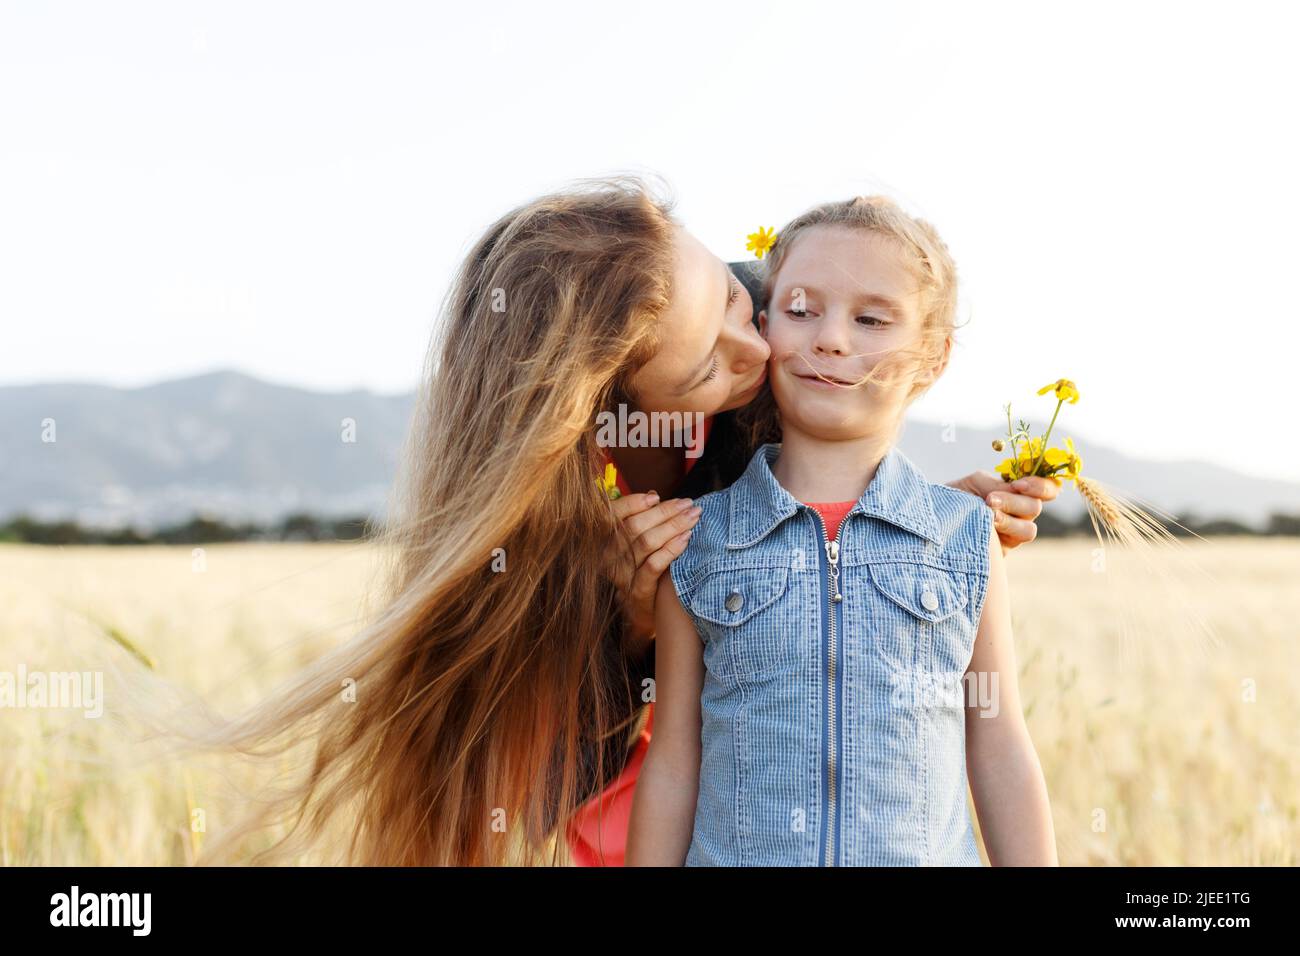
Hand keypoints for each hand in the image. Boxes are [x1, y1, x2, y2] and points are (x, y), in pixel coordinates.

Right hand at [606, 491, 702, 657]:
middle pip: (633, 526)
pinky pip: (653, 566)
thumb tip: (654, 496)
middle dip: (664, 511)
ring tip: (693, 516)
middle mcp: (606, 558)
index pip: (613, 515)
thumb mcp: (632, 547)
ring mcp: (621, 576)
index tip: (656, 498)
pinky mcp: (637, 592)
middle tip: (688, 503)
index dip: (634, 503)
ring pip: (645, 543)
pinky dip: (670, 549)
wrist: (635, 616)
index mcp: (602, 542)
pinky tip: (686, 539)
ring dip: (673, 526)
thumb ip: (639, 521)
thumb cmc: (636, 572)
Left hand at [946, 471, 1060, 553]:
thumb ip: (997, 483)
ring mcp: (1014, 535)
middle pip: (1036, 508)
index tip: (1019, 485)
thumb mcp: (976, 482)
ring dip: (1008, 521)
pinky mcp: (1002, 552)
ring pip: (1028, 530)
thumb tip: (1013, 490)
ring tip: (987, 516)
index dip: (1042, 487)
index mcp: (1021, 493)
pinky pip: (1011, 546)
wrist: (937, 518)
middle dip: (1013, 502)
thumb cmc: (959, 496)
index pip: (1049, 489)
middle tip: (989, 499)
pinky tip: (984, 529)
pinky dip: (1000, 536)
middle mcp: (1022, 514)